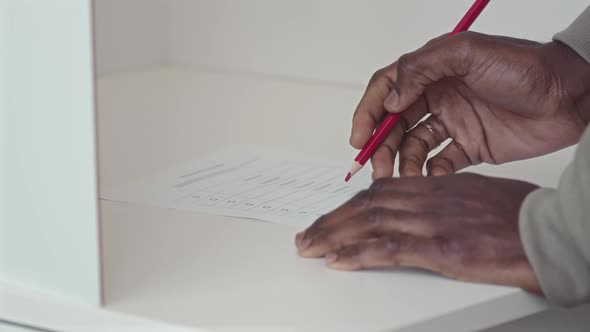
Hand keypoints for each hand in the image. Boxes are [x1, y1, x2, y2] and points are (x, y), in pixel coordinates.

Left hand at [295, 173, 541, 292]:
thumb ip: (440, 201)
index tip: (331, 215)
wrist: (547, 232)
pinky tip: (337, 260)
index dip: (348, 204)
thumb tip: (418, 210)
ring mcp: (432, 223)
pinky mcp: (442, 249)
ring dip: (332, 235)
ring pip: (369, 224)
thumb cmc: (517, 214)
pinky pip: (389, 249)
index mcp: (434, 187)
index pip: (379, 192)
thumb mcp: (472, 196)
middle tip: (307, 234)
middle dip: (331, 221)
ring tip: (309, 246)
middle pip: (366, 206)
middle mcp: (427, 201)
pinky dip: (358, 254)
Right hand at [351, 32, 589, 178]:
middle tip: (376, 169)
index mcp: (432, 71)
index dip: (368, 113)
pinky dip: (430, 174)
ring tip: (400, 179)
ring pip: (413, 147)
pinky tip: (429, 179)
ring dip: (401, 163)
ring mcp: (452, 123)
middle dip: (380, 146)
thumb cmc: (524, 67)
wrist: (571, 97)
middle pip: (394, 124)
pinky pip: (439, 163)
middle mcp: (437, 97)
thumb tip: (389, 98)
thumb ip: (422, 68)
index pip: (386, 90)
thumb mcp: (469, 53)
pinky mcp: (469, 147)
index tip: (359, 138)